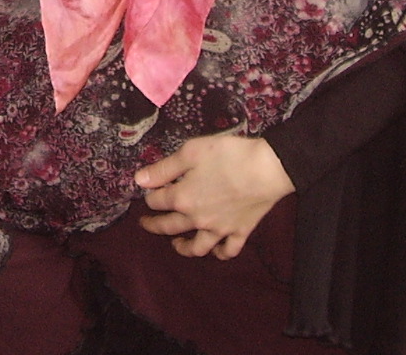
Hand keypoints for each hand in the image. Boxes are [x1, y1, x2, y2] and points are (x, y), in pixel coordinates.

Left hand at [133, 134, 293, 259]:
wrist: (267, 169)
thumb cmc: (228, 155)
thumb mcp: (190, 152)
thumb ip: (164, 168)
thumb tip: (139, 180)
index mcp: (182, 198)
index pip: (156, 201)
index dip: (149, 196)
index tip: (148, 192)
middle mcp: (198, 219)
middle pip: (170, 226)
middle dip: (154, 225)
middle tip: (145, 224)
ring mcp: (220, 229)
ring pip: (197, 247)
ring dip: (184, 248)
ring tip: (176, 244)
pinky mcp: (241, 232)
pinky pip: (228, 250)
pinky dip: (220, 254)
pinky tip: (215, 250)